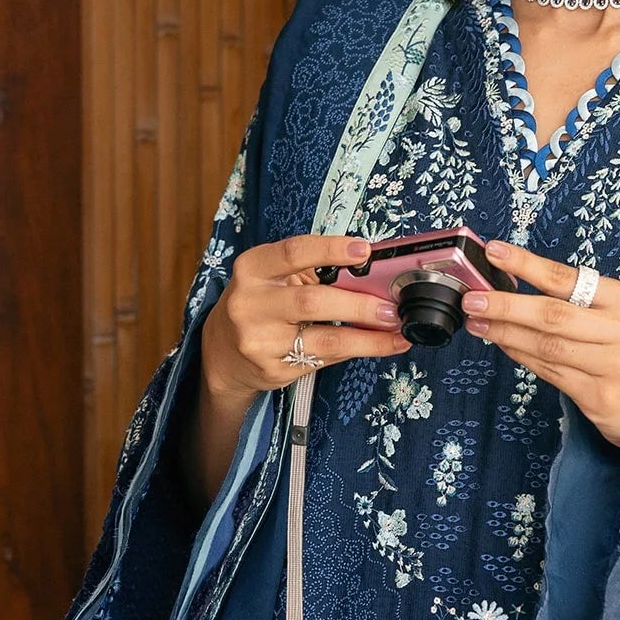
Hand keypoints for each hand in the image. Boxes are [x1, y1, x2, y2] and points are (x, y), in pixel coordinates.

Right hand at [200, 232, 411, 403]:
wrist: (222, 353)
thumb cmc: (260, 303)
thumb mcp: (273, 277)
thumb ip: (312, 271)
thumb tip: (371, 273)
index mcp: (253, 269)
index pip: (293, 252)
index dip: (330, 249)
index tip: (365, 250)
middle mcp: (251, 304)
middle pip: (313, 302)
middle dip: (360, 305)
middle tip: (392, 308)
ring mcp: (260, 341)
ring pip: (325, 341)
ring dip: (369, 338)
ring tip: (398, 331)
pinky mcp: (273, 369)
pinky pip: (324, 360)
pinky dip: (356, 351)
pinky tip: (378, 345)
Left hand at [461, 240, 619, 449]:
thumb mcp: (614, 315)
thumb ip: (572, 300)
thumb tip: (510, 283)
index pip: (568, 279)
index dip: (528, 265)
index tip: (495, 252)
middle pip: (554, 315)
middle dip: (507, 305)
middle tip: (474, 298)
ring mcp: (612, 366)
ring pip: (546, 345)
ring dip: (505, 332)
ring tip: (478, 322)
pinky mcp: (597, 396)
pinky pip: (548, 371)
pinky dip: (520, 354)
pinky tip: (502, 343)